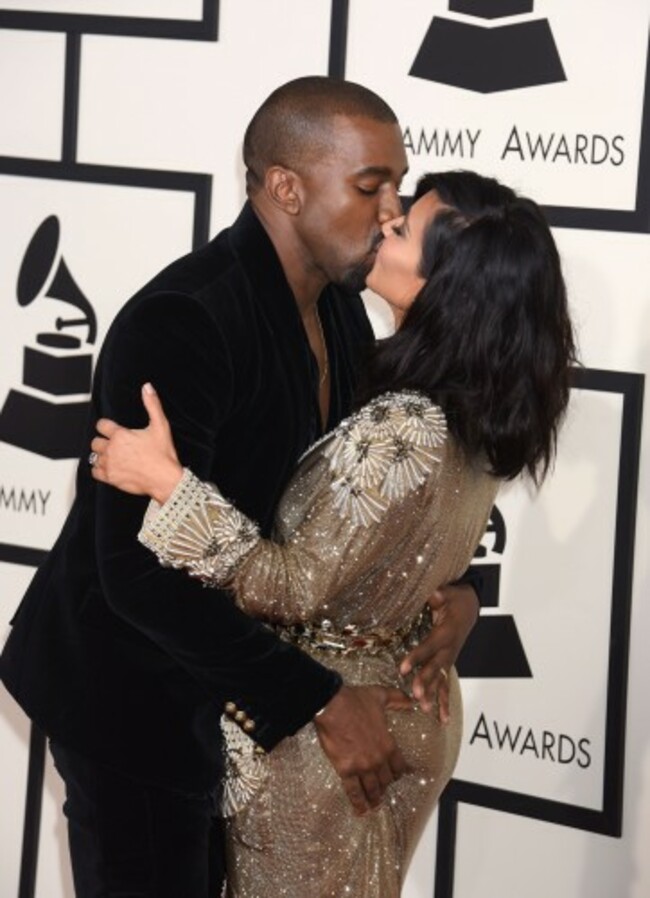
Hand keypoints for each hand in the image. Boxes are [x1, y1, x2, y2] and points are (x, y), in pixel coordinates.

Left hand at [90, 383, 182, 503]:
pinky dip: (99, 469)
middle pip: (96, 442)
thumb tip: (147, 387)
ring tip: (113, 456)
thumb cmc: (163, 454)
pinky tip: (110, 467)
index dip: (107, 426)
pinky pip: (95, 472)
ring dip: (102, 455)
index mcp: (120, 435)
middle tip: (116, 445)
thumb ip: (152, 404)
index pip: (101, 425)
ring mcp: (110, 464)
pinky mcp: (111, 478)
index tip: (113, 430)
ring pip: (94, 456)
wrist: (165, 479)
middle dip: (104, 441)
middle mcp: (111, 449)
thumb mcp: (161, 425)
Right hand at [314, 684, 412, 814]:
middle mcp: (378, 759)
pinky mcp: (345, 770)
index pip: (399, 766)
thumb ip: (398, 699)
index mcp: (388, 744)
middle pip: (386, 780)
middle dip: (386, 786)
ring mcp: (362, 767)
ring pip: (372, 789)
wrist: (332, 706)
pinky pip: (353, 791)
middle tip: (384, 791)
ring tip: (375, 806)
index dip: (399, 772)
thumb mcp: (381, 696)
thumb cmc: (356, 701)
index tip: (399, 777)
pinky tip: (360, 810)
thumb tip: (411, 701)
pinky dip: (358, 803)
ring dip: (375, 799)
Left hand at [399, 583, 478, 720]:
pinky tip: (443, 720)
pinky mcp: (448, 664)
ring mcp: (450, 658)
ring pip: (441, 680)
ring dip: (434, 696)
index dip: (417, 657)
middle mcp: (449, 649)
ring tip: (426, 711)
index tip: (403, 668)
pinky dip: (444, 703)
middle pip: (436, 668)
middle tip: (415, 695)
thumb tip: (433, 592)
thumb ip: (440, 595)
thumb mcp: (448, 592)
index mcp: (446, 632)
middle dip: (425, 682)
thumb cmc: (456, 599)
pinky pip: (446, 685)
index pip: (429, 646)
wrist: (470, 607)